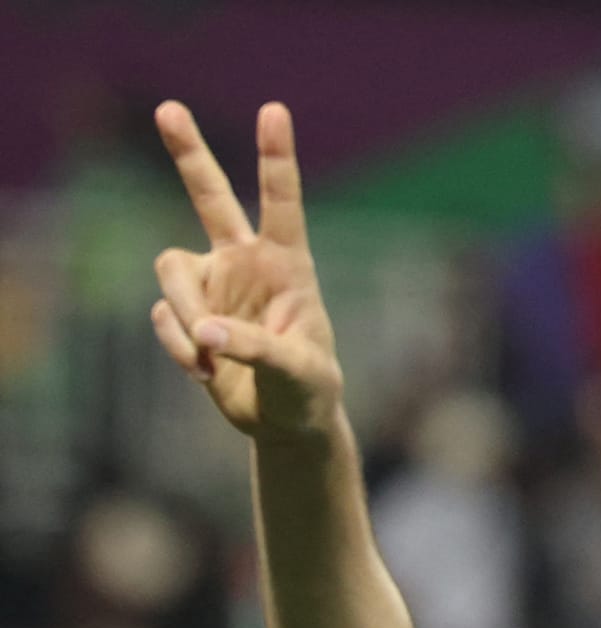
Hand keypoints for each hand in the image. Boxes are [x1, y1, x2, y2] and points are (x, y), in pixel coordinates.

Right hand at [149, 101, 343, 439]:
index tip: (274, 110)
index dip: (276, 158)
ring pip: (171, 270)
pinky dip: (180, 346)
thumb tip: (207, 332)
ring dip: (184, 313)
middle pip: (210, 196)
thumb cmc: (309, 390)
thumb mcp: (299, 371)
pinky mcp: (188, 312)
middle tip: (168, 107)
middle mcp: (246, 262)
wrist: (286, 421)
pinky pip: (164, 315)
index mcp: (289, 265)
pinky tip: (204, 371)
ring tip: (210, 356)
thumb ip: (258, 348)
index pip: (282, 203)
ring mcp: (213, 284)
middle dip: (189, 153)